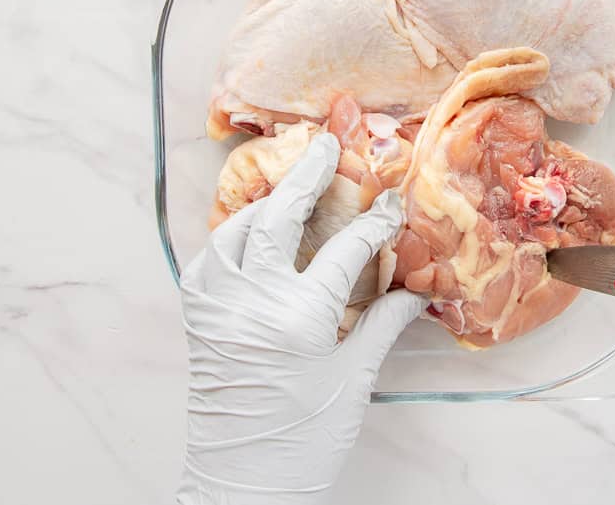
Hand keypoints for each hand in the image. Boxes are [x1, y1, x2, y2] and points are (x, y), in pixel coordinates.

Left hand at [177, 134, 423, 504]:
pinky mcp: (199, 321)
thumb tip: (415, 291)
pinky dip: (228, 239)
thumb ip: (381, 326)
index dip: (373, 223)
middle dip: (306, 176)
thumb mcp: (353, 381)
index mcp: (297, 317)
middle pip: (278, 219)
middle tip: (326, 144)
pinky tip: (247, 237)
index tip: (392, 203)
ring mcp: (218, 308)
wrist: (242, 486)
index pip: (343, 250)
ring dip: (262, 204)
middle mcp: (251, 302)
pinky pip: (206, 262)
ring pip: (233, 233)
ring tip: (288, 188)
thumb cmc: (305, 440)